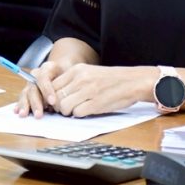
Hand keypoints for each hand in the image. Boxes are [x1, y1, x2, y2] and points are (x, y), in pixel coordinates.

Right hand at [15, 60, 65, 118]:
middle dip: (35, 102)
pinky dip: (19, 105)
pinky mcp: (28, 92)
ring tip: (24, 114)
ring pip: (26, 93)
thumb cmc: (69, 74)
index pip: (44, 78)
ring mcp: (31, 84)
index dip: (47, 90)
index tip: (52, 101)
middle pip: (33, 88)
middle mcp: (36, 75)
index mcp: (47, 68)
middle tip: (39, 114)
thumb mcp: (72, 75)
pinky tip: (17, 111)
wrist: (63, 70)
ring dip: (25, 104)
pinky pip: (22, 98)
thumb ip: (68, 84)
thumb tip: (65, 100)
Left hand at [18, 62, 157, 117]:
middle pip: (56, 96)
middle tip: (65, 108)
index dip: (51, 96)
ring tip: (76, 110)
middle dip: (58, 106)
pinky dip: (79, 115)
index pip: (52, 84)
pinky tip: (86, 111)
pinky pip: (77, 113)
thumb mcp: (89, 72)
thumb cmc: (111, 79)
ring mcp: (88, 91)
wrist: (133, 81)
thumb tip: (56, 92)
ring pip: (64, 106)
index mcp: (77, 70)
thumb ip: (73, 79)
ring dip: (68, 112)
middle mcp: (80, 79)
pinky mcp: (96, 103)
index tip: (56, 101)